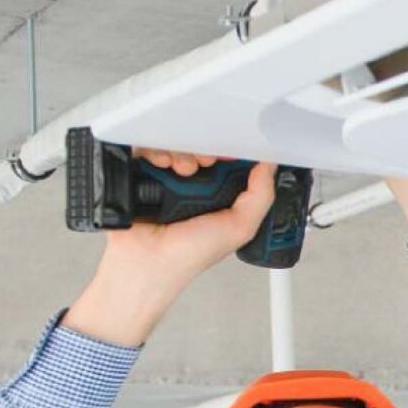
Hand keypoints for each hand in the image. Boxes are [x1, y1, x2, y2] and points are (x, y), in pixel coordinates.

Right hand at [62, 153, 274, 346]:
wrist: (147, 263)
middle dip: (205, 149)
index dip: (232, 152)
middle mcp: (189, 186)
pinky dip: (154, 149)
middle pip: (199, 148)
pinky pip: (145, 146)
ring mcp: (162, 179)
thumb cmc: (187, 255)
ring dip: (181, 151)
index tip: (232, 152)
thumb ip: (261, 197)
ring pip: (173, 144)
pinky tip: (161, 165)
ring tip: (183, 170)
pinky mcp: (137, 173)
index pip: (227, 161)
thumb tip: (270, 166)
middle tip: (206, 162)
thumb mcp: (238, 228)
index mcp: (215, 196)